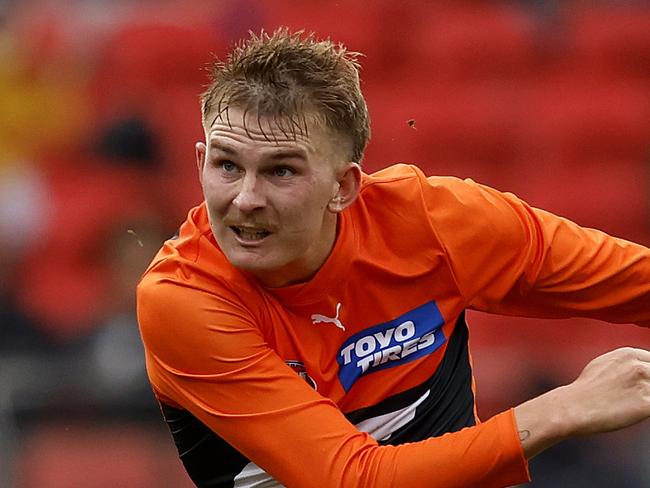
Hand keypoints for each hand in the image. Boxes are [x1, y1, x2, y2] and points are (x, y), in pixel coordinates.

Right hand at [514, 347, 649, 458]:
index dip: (649, 375)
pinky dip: (648, 409)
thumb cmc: (584, 390)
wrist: (573, 406)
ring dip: (648, 398)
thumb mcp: (603, 365)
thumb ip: (624, 364)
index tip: (644, 384)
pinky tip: (636, 411)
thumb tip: (639, 370)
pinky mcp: (647, 404)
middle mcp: (638, 365)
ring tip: (633, 404)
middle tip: (639, 395)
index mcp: (628, 354)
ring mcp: (643, 383)